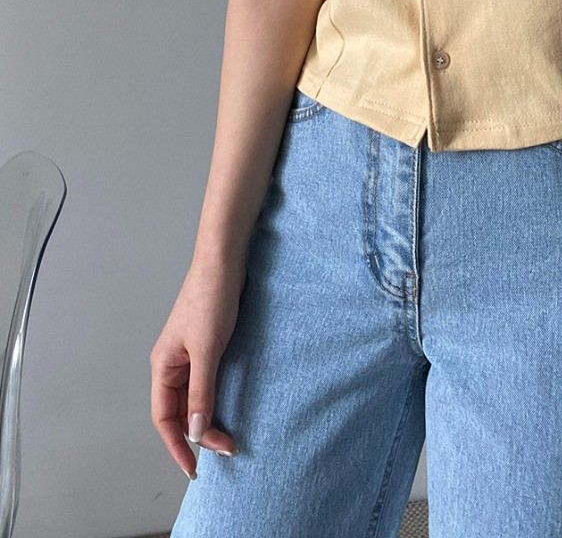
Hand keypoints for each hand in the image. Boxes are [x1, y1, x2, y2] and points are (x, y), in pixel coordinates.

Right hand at [150, 259, 246, 478]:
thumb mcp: (207, 349)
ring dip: (206, 419)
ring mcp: (189, 355)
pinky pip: (206, 383)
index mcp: (163, 366)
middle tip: (226, 450)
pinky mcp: (206, 347)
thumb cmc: (210, 299)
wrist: (224, 263)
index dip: (176, 445)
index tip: (195, 468)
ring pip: (193, 398)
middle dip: (197, 435)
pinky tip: (229, 409)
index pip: (163, 418)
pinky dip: (214, 400)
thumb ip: (201, 391)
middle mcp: (172, 364)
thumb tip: (194, 430)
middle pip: (178, 411)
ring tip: (227, 438)